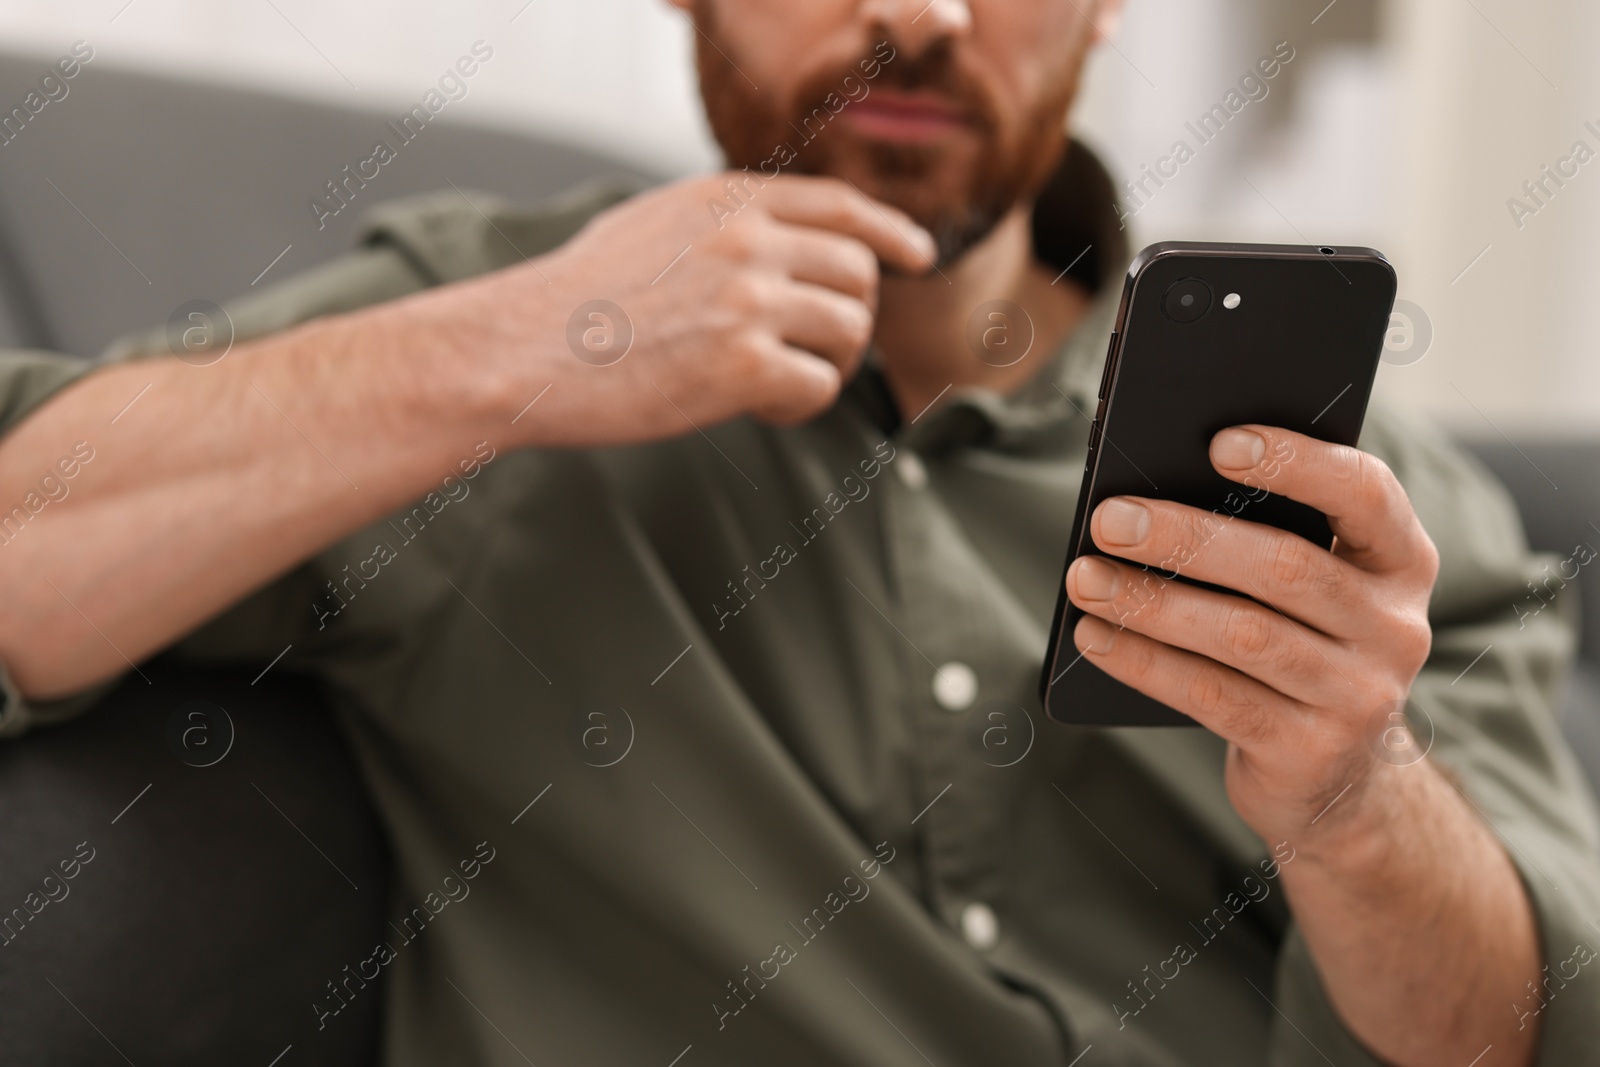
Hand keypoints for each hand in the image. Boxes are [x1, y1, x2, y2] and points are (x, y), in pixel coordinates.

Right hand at [423, 172, 935, 448]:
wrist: (522, 350)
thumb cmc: (575, 300)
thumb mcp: (653, 224)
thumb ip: (722, 223)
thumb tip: (784, 242)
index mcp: (727, 200)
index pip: (839, 205)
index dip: (889, 231)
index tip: (915, 256)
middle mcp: (748, 239)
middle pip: (858, 275)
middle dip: (847, 319)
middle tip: (811, 353)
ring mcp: (750, 299)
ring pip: (850, 332)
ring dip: (827, 365)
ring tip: (776, 384)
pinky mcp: (744, 364)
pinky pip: (820, 387)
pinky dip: (798, 406)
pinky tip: (758, 408)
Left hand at [1064, 425, 1440, 847]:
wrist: (1337, 778)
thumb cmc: (1301, 644)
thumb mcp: (1310, 588)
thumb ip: (1267, 533)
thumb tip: (1152, 490)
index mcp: (1401, 561)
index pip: (1365, 494)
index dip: (1296, 463)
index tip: (1219, 442)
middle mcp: (1395, 627)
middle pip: (1285, 567)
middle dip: (1187, 537)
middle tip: (1109, 518)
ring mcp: (1360, 696)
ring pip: (1243, 635)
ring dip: (1152, 602)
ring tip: (1084, 578)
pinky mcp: (1310, 752)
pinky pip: (1213, 696)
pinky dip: (1145, 661)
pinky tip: (1096, 636)